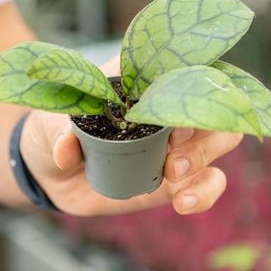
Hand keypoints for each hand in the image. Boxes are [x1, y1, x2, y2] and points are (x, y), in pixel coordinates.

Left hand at [20, 55, 242, 215]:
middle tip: (172, 148)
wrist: (50, 171)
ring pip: (221, 138)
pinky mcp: (173, 178)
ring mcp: (174, 144)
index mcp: (141, 82)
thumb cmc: (52, 131)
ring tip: (173, 174)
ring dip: (205, 157)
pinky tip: (183, 202)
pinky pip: (209, 182)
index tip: (169, 107)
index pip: (183, 68)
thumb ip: (59, 130)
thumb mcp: (49, 123)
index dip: (189, 83)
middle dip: (202, 126)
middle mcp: (165, 109)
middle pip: (212, 103)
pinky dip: (205, 192)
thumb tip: (67, 150)